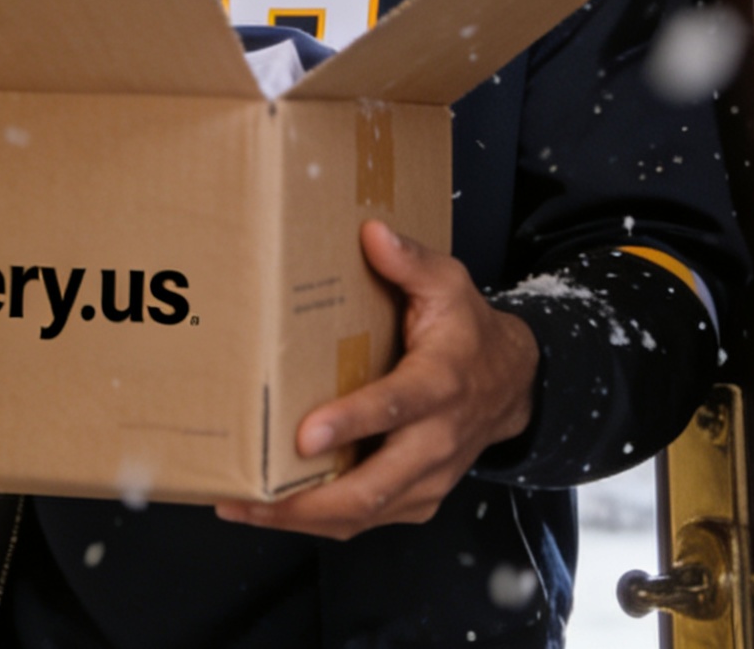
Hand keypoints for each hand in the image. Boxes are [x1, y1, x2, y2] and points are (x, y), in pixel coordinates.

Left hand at [214, 221, 537, 539]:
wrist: (511, 384)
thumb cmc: (467, 332)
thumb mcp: (449, 284)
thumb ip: (411, 261)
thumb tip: (371, 232)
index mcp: (441, 385)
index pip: (397, 408)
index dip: (353, 422)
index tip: (306, 434)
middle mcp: (437, 441)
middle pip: (373, 487)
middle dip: (309, 498)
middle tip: (251, 493)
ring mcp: (427, 478)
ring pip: (363, 514)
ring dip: (301, 517)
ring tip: (242, 505)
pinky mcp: (415, 500)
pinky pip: (364, 520)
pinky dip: (316, 520)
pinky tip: (271, 509)